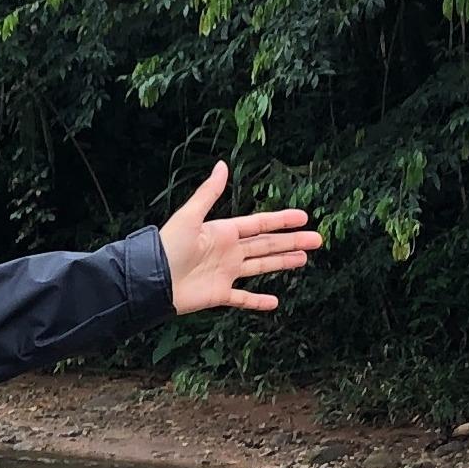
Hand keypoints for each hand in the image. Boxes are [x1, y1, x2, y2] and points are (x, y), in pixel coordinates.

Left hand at [161, 161, 321, 313]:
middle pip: (266, 245)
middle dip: (292, 241)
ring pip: (261, 266)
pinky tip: (275, 302)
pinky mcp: (219, 294)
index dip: (281, 220)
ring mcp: (225, 273)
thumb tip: (222, 165)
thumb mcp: (189, 216)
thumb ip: (208, 193)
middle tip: (317, 240)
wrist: (150, 279)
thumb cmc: (166, 246)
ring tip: (304, 259)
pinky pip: (243, 298)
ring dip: (282, 263)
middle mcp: (227, 251)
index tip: (303, 217)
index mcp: (222, 232)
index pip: (259, 224)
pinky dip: (258, 301)